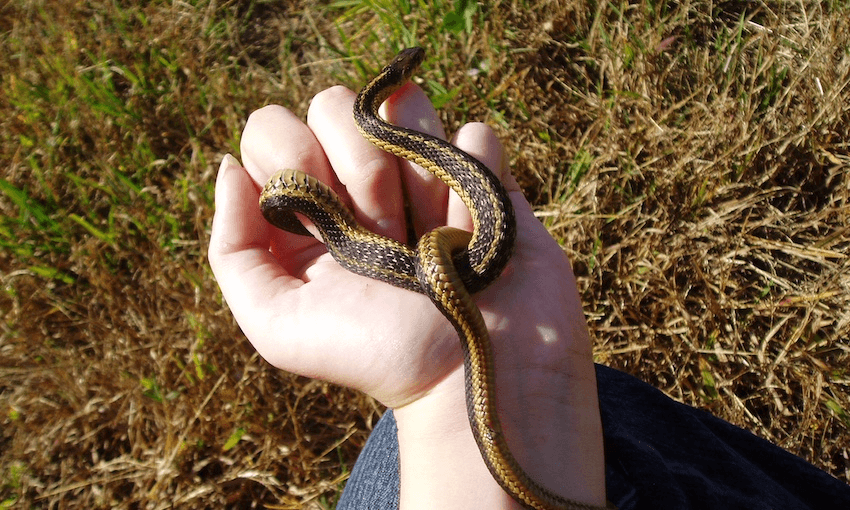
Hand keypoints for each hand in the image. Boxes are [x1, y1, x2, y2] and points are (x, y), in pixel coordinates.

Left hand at [208, 83, 605, 507]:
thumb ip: (234, 251)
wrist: (477, 377)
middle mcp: (357, 184)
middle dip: (359, 172)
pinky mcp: (482, 178)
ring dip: (418, 169)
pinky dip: (474, 175)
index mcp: (306, 210)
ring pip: (406, 104)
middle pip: (337, 106)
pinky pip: (474, 136)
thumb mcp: (280, 325)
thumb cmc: (381, 358)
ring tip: (430, 234)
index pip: (272, 129)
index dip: (291, 158)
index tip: (320, 214)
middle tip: (381, 239)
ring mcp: (421, 173)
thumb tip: (229, 169)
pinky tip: (471, 228)